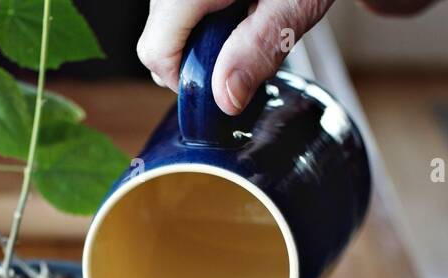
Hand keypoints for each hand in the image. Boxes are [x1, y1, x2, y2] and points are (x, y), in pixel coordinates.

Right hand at [137, 0, 335, 114]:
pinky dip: (206, 12)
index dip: (187, 80)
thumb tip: (226, 98)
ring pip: (169, 21)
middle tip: (246, 45)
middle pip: (159, 38)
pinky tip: (242, 2)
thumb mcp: (292, 6)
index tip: (221, 86)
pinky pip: (181, 4)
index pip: (156, 53)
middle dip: (198, 56)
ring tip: (250, 14)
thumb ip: (257, 51)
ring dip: (205, 33)